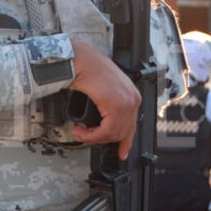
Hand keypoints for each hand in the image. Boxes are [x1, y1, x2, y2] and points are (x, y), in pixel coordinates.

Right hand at [69, 40, 140, 159]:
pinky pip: (106, 130)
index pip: (132, 125)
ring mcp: (126, 102)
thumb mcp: (102, 88)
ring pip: (113, 133)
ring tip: (78, 131)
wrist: (78, 59)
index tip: (121, 152)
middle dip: (100, 139)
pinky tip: (80, 130)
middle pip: (121, 132)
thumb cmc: (85, 68)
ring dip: (92, 137)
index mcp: (131, 95)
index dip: (125, 142)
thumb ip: (106, 104)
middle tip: (83, 135)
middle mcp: (133, 99)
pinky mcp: (116, 105)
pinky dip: (91, 134)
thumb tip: (100, 122)